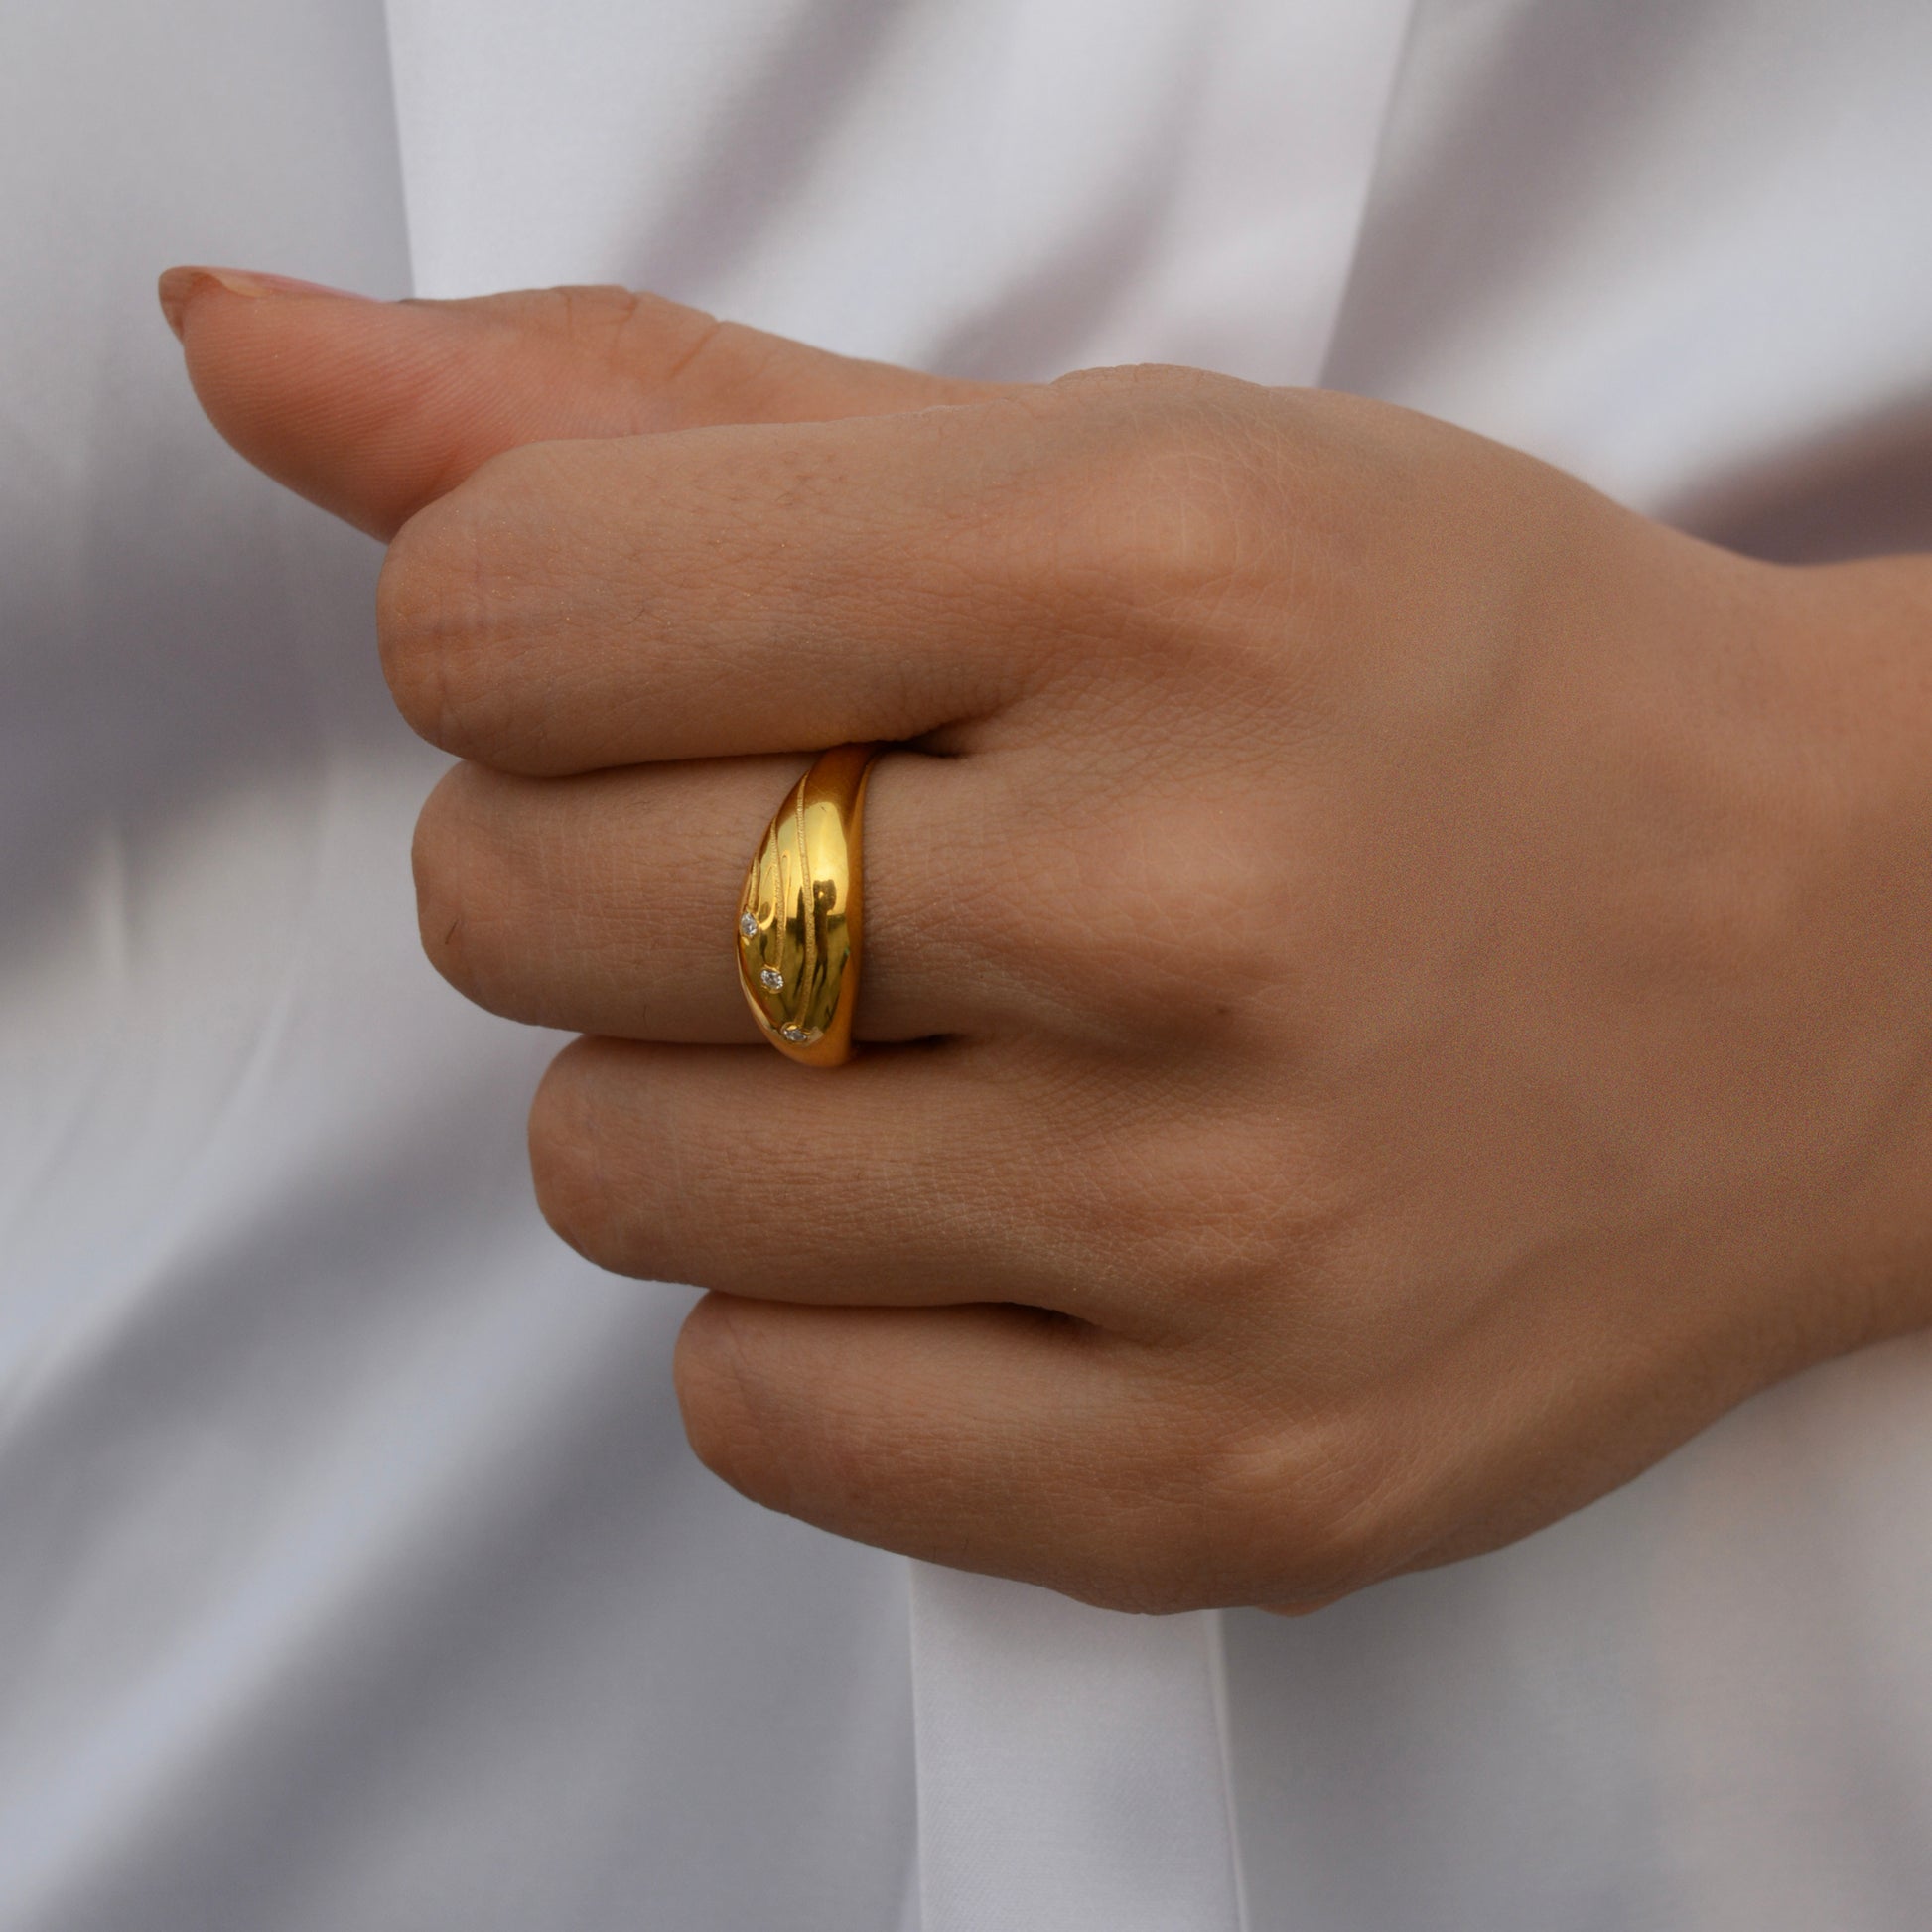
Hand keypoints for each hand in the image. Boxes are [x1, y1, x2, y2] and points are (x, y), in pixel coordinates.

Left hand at [165, 271, 1931, 1612]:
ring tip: (925, 1048)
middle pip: (511, 908)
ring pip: (610, 1176)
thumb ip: (647, 411)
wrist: (1834, 975)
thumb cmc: (1455, 679)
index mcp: (1147, 573)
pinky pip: (756, 1416)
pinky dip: (801, 1312)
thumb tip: (249, 358)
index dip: (522, 635)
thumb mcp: (1109, 460)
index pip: (496, 618)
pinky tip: (981, 1224)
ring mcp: (1216, 1239)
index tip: (661, 662)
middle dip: (599, 863)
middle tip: (826, 857)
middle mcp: (1184, 912)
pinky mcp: (1233, 1486)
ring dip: (696, 1096)